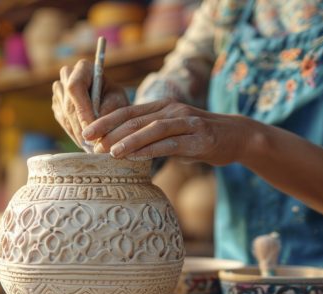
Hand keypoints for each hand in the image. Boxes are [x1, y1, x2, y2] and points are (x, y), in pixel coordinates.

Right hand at [52, 59, 128, 147]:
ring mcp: (58, 91)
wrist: (109, 101)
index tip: (92, 130)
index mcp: (83, 68)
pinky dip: (74, 135)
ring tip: (91, 147)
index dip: (82, 110)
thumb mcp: (118, 102)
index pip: (75, 87)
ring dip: (77, 134)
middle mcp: (66, 76)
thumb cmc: (116, 98)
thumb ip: (108, 111)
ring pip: (64, 116)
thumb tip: (93, 127)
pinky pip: (63, 123)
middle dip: (81, 127)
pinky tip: (86, 142)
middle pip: (68, 104)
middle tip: (93, 145)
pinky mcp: (57, 106)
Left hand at [81, 99, 253, 165]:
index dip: (105, 121)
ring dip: (128, 140)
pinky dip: (149, 150)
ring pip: (151, 129)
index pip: (128, 112)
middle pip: (135, 119)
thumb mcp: (171, 133)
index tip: (86, 133)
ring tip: (109, 151)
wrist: (236, 136)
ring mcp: (186, 123)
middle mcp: (171, 110)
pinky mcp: (198, 138)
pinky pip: (170, 143)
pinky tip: (134, 157)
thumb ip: (150, 137)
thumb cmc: (198, 137)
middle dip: (110, 130)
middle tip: (90, 143)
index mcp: (162, 107)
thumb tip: (120, 149)